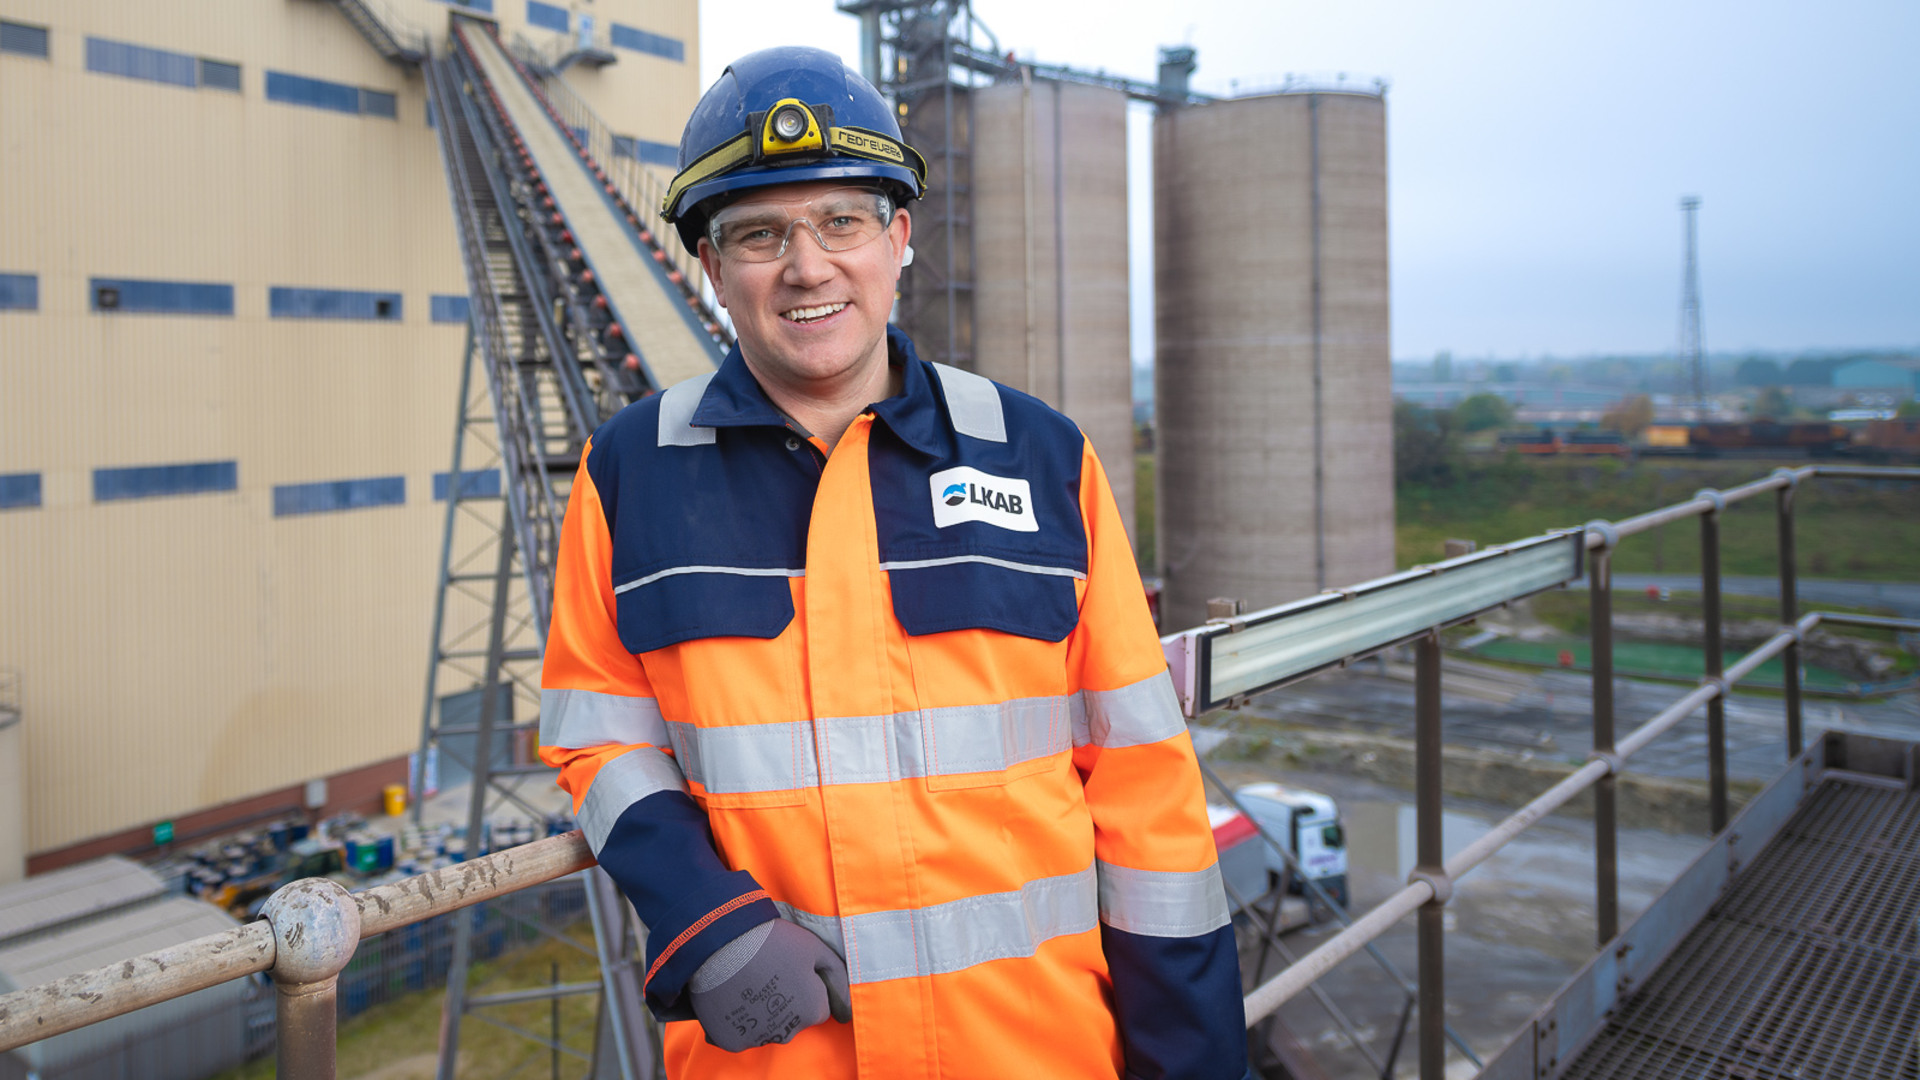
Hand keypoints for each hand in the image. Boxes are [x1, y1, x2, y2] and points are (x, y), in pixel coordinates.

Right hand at [687, 918, 851, 1051]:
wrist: (720, 941)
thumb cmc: (771, 941)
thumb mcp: (815, 948)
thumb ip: (837, 977)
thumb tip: (847, 1010)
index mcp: (813, 1011)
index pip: (820, 1008)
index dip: (807, 987)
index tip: (791, 970)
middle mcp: (789, 1032)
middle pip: (794, 1021)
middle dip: (786, 1003)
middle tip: (768, 973)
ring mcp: (758, 1038)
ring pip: (767, 1029)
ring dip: (761, 1013)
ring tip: (748, 982)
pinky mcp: (731, 1041)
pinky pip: (739, 1035)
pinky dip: (736, 1021)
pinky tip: (732, 996)